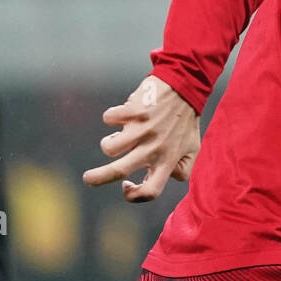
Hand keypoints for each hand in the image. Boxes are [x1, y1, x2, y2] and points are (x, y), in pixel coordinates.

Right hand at [83, 75, 199, 201]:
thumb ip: (183, 169)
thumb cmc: (186, 120)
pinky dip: (112, 116)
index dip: (135, 196)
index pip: (151, 191)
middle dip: (97, 178)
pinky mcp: (133, 110)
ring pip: (109, 147)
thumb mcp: (192, 148)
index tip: (125, 186)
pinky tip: (126, 112)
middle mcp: (153, 148)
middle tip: (87, 179)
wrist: (184, 85)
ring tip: (120, 135)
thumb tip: (165, 179)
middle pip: (118, 171)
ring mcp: (142, 129)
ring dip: (109, 143)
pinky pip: (109, 118)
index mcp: (168, 160)